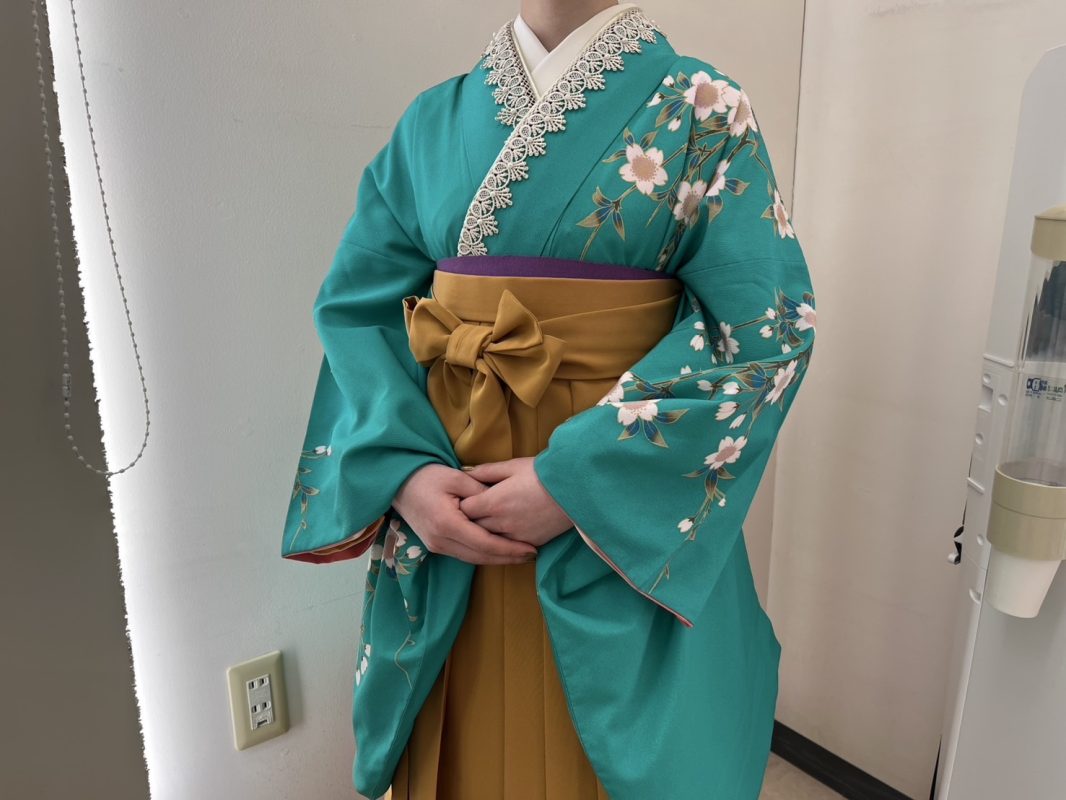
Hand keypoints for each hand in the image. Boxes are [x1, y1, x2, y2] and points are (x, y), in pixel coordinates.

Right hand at [392, 463, 537, 564]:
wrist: (398, 484)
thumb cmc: (427, 476)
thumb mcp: (457, 478)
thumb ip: (481, 493)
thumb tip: (504, 506)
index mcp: (447, 524)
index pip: (485, 544)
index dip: (510, 549)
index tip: (531, 549)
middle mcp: (441, 541)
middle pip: (481, 556)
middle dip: (508, 557)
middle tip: (531, 554)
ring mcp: (436, 546)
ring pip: (473, 559)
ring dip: (497, 559)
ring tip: (520, 555)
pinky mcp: (436, 546)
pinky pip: (465, 555)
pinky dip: (484, 555)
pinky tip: (499, 551)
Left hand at [459, 457, 574, 547]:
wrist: (574, 489)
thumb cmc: (542, 473)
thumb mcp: (513, 466)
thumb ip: (486, 471)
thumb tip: (465, 472)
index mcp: (493, 501)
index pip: (464, 509)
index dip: (463, 503)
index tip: (466, 498)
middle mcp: (500, 522)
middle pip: (473, 527)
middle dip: (471, 519)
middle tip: (475, 511)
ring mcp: (515, 536)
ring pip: (489, 539)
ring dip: (486, 532)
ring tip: (492, 520)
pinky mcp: (529, 543)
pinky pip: (508, 545)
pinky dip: (504, 539)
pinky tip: (508, 529)